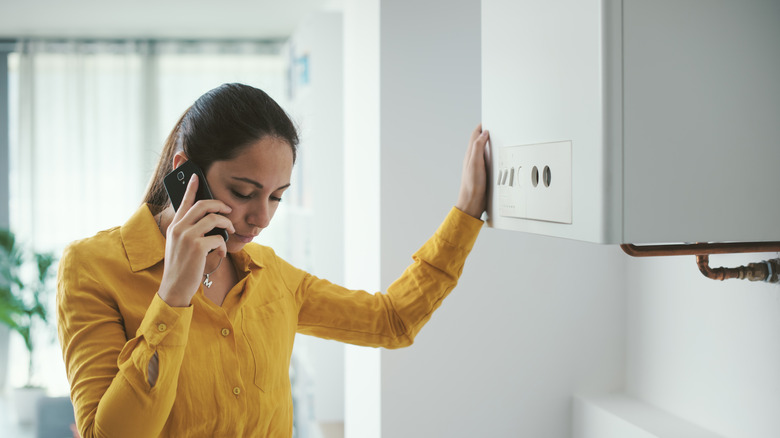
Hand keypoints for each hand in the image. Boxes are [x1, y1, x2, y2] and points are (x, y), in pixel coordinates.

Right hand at [157, 175, 234, 306]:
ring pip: (214, 219)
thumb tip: (210, 221)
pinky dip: (223, 245)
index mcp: (174, 226)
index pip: (183, 202)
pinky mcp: (197, 247)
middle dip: (220, 204)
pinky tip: (220, 252)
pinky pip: (218, 238)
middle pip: (203, 205)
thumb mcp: (180, 245)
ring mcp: (187, 236)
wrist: (175, 287)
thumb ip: (189, 231)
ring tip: (229, 231)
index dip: (191, 188)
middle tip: (228, 209)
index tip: (196, 176)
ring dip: (226, 224)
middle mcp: (179, 228)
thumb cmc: (181, 267)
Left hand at [456, 124, 489, 218]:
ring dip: (490, 144)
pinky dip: (494, 156)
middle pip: (480, 142)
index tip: (488, 120)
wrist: (473, 202)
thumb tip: (483, 133)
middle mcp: (473, 159)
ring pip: (485, 151)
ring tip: (498, 139)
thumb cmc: (472, 184)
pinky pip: (489, 161)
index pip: (475, 135)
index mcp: (470, 154)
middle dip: (487, 133)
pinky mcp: (484, 174)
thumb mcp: (475, 162)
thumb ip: (478, 147)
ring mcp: (479, 166)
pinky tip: (499, 158)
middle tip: (495, 127)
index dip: (481, 127)